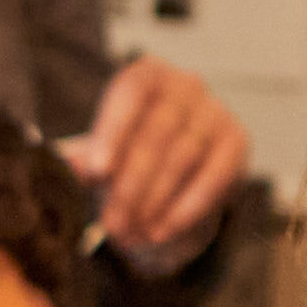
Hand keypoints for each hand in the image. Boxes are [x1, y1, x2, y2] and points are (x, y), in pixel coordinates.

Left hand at [64, 60, 248, 273]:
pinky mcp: (237, 141)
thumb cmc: (128, 155)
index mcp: (147, 74)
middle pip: (157, 132)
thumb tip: (69, 164)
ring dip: (154, 200)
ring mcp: (216, 111)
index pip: (131, 92)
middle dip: (131, 183)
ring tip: (129, 233)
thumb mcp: (102, 153)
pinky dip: (187, 207)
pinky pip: (214, 176)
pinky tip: (162, 231)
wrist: (174, 175)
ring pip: (183, 157)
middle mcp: (186, 84)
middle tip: (111, 222)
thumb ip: (86, 156)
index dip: (113, 131)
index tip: (97, 173)